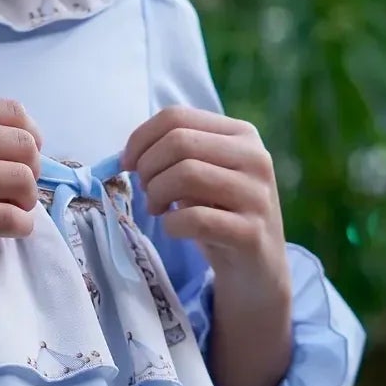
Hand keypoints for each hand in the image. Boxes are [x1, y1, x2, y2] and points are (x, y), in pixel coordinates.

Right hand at [0, 97, 42, 265]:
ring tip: (14, 209)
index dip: (31, 136)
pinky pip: (7, 219)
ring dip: (27, 200)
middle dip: (32, 171)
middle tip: (19, 189)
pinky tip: (10, 228)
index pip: (14, 112)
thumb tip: (11, 146)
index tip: (25, 155)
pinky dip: (20, 226)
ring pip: (21, 183)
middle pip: (25, 148)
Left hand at [123, 106, 288, 295]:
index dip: (141, 138)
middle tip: (147, 191)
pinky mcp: (251, 232)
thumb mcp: (204, 174)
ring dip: (157, 194)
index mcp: (242, 135)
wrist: (256, 269)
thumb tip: (130, 153)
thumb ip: (176, 154)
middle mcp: (255, 158)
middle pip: (178, 142)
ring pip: (185, 174)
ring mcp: (257, 195)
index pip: (177, 116)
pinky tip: (175, 229)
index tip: (128, 163)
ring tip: (158, 209)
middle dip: (148, 167)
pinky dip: (172, 224)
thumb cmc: (220, 214)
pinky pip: (195, 219)